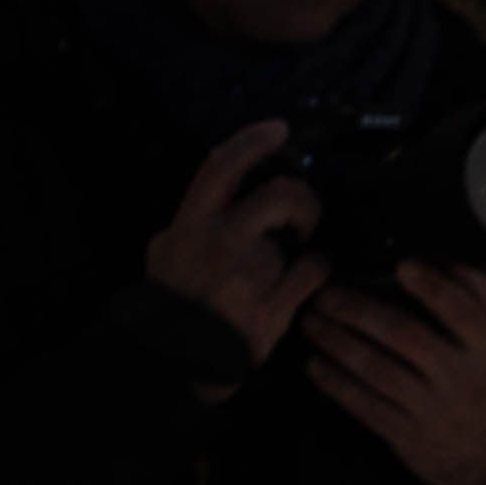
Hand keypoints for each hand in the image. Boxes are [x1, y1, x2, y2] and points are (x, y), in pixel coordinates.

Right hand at [146, 120, 329, 375]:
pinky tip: (312, 272)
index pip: (225, 164)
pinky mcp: (275, 305)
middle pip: (280, 195)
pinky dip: (320, 267)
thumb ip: (193, 212)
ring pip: (300, 238)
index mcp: (194, 221)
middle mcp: (224, 241)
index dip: (254, 140)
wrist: (178, 355)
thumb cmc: (172, 298)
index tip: (279, 130)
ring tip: (297, 251)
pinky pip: (315, 271)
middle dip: (302, 198)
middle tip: (304, 211)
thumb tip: (222, 174)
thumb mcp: (165, 246)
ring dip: (306, 240)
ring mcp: (251, 274)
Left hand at [304, 260, 485, 484]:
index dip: (433, 289)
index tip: (402, 266)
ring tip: (311, 322)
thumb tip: (446, 256)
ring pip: (378, 371)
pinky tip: (315, 365)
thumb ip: (482, 297)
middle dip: (359, 312)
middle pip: (405, 337)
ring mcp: (433, 410)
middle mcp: (461, 379)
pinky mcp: (409, 436)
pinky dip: (337, 384)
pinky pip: (366, 407)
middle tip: (325, 294)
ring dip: (337, 344)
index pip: (463, 314)